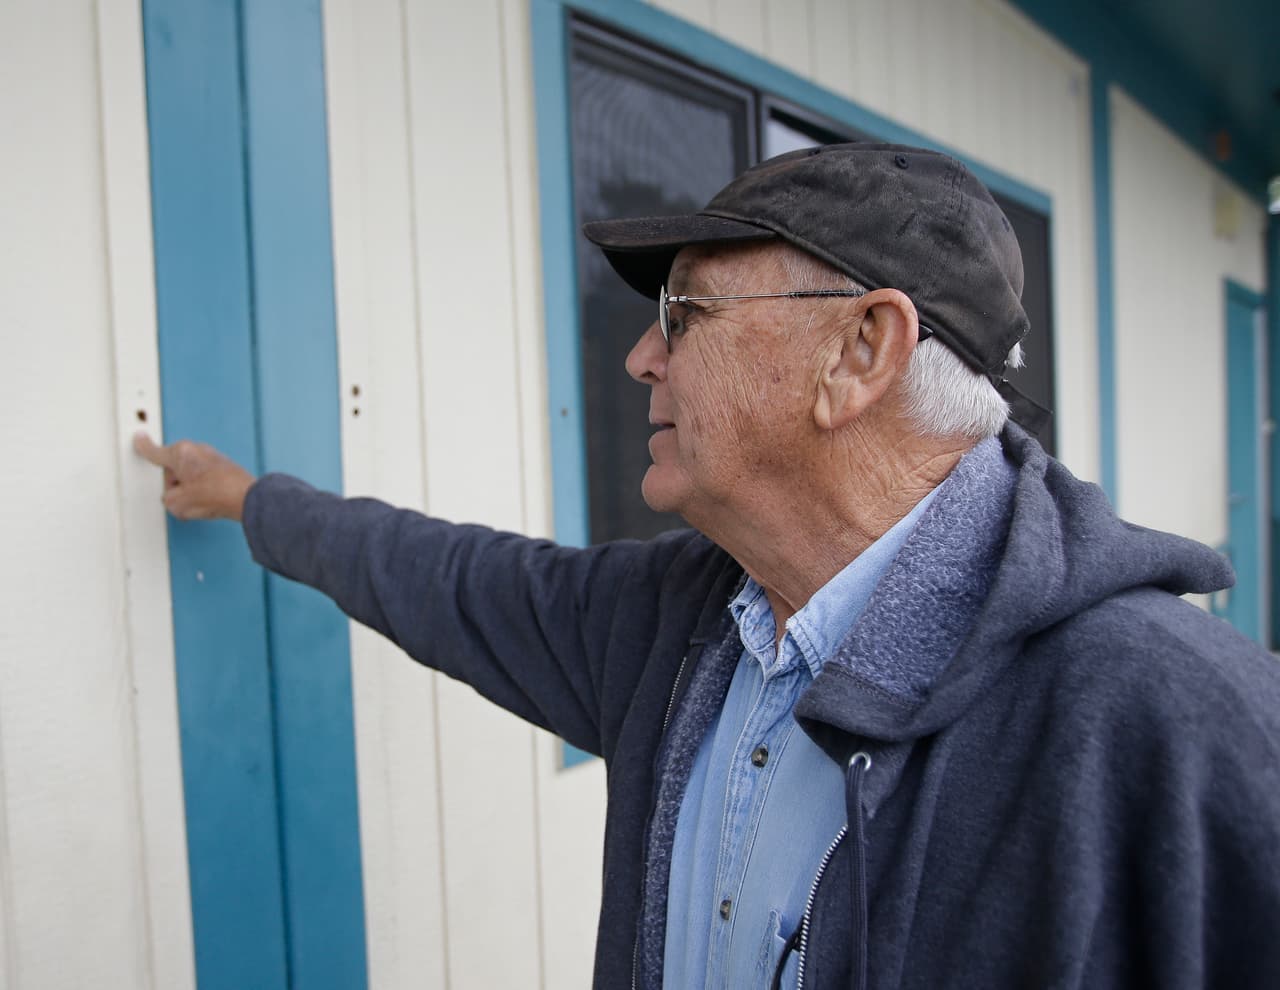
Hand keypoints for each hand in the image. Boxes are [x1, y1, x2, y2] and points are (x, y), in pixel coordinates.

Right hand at [133, 431, 255, 521]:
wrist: (245, 498)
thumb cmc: (215, 495)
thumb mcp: (176, 503)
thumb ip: (167, 498)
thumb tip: (176, 498)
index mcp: (180, 452)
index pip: (156, 452)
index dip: (144, 447)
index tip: (139, 438)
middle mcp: (196, 449)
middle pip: (174, 471)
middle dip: (176, 486)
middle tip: (187, 498)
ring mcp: (211, 456)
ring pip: (190, 477)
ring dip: (193, 489)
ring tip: (205, 500)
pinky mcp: (223, 466)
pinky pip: (206, 481)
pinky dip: (207, 490)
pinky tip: (214, 500)